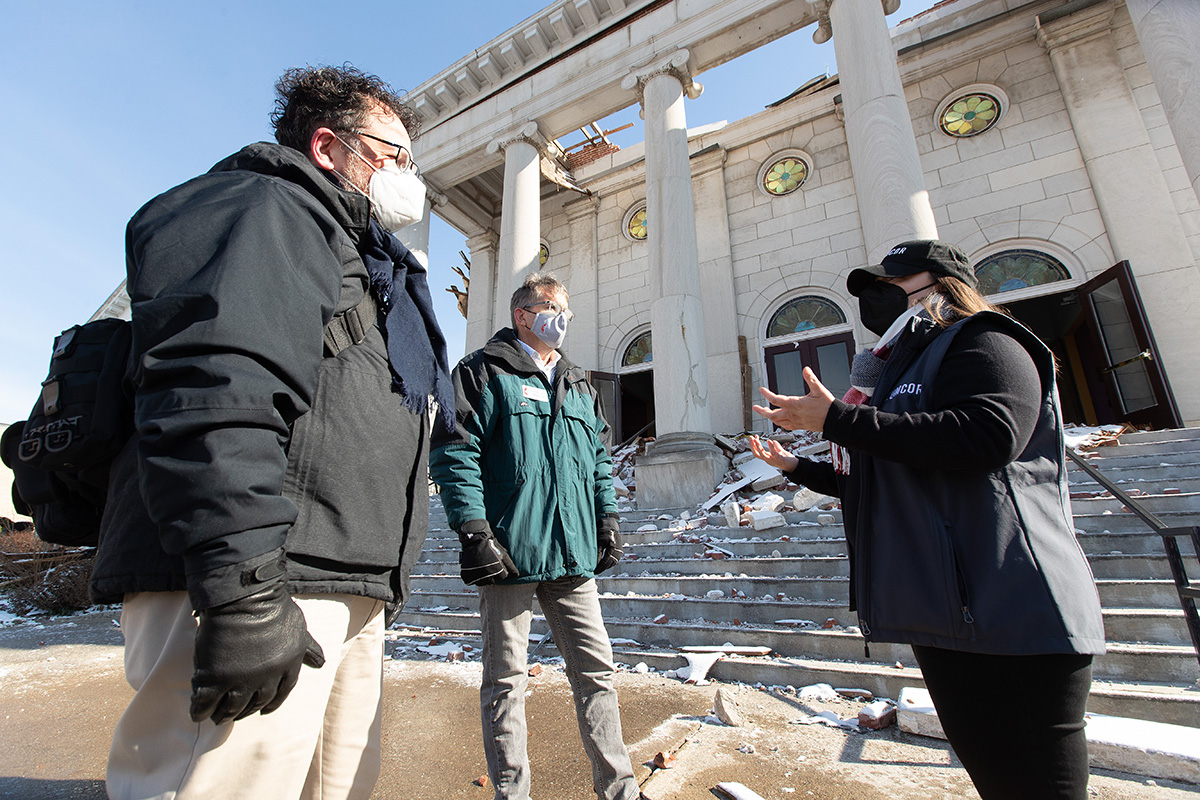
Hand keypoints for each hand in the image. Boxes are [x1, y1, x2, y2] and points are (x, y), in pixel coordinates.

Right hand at [191, 581, 324, 724]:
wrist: (245, 598)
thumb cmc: (273, 608)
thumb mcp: (298, 628)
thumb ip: (308, 648)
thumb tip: (320, 663)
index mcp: (288, 667)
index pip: (281, 693)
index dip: (272, 703)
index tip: (263, 709)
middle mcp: (267, 679)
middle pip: (255, 703)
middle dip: (245, 711)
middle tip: (234, 713)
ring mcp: (240, 680)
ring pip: (231, 707)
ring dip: (224, 714)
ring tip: (217, 716)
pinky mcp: (215, 678)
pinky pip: (205, 703)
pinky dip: (200, 710)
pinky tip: (197, 713)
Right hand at [458, 519, 516, 584]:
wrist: (475, 540)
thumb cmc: (491, 546)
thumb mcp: (503, 554)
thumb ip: (511, 566)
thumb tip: (517, 576)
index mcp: (497, 570)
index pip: (503, 577)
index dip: (501, 570)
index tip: (497, 564)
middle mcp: (487, 575)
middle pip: (493, 581)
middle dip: (492, 574)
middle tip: (489, 564)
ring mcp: (476, 576)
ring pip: (483, 583)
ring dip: (483, 577)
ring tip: (482, 567)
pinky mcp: (468, 575)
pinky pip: (472, 581)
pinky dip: (473, 577)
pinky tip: (475, 569)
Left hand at [595, 515, 622, 573]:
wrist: (610, 525)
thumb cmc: (602, 532)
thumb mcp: (599, 542)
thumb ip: (598, 554)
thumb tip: (595, 564)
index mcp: (612, 547)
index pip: (606, 561)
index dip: (600, 567)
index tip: (594, 571)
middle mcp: (618, 550)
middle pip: (610, 563)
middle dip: (603, 568)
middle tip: (596, 572)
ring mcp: (620, 550)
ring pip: (613, 562)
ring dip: (607, 567)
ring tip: (599, 569)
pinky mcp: (620, 550)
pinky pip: (615, 560)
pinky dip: (610, 563)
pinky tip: (604, 564)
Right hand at [748, 435, 799, 472]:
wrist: (794, 466)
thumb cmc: (787, 460)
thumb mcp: (780, 452)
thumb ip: (776, 447)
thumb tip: (773, 441)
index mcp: (767, 458)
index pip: (757, 453)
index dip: (753, 446)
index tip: (752, 438)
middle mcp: (768, 460)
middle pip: (757, 454)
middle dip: (753, 445)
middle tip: (751, 438)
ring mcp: (773, 460)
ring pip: (763, 454)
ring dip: (758, 446)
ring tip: (756, 439)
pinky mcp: (779, 459)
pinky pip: (774, 453)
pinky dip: (771, 447)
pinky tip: (770, 441)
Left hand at [752, 368, 834, 431]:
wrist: (835, 421)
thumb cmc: (828, 406)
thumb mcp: (819, 390)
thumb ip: (811, 379)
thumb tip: (805, 369)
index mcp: (796, 405)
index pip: (776, 400)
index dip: (767, 395)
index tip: (761, 390)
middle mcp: (794, 414)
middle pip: (773, 415)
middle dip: (763, 412)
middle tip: (756, 408)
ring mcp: (796, 422)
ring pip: (778, 422)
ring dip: (770, 417)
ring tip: (766, 412)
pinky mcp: (800, 426)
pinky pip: (786, 426)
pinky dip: (780, 423)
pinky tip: (780, 421)